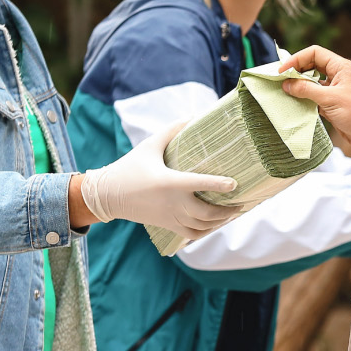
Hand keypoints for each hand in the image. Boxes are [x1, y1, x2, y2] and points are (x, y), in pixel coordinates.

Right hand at [80, 121, 241, 241]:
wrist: (108, 195)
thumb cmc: (130, 167)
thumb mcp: (149, 145)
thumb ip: (171, 131)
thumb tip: (193, 116)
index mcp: (170, 182)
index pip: (200, 185)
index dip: (220, 185)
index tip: (235, 184)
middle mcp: (173, 202)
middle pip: (207, 213)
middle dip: (228, 210)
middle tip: (242, 203)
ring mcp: (170, 217)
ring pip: (202, 226)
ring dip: (221, 222)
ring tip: (234, 213)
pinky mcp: (167, 225)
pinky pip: (191, 235)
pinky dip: (206, 232)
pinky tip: (215, 224)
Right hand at [280, 46, 350, 170]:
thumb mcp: (329, 99)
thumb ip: (306, 90)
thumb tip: (287, 84)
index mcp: (341, 67)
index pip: (315, 53)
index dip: (297, 59)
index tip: (283, 71)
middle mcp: (338, 76)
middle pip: (312, 66)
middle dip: (296, 72)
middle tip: (280, 81)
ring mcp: (335, 90)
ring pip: (312, 82)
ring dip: (299, 86)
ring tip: (284, 92)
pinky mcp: (332, 104)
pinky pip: (314, 97)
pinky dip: (303, 99)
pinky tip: (293, 104)